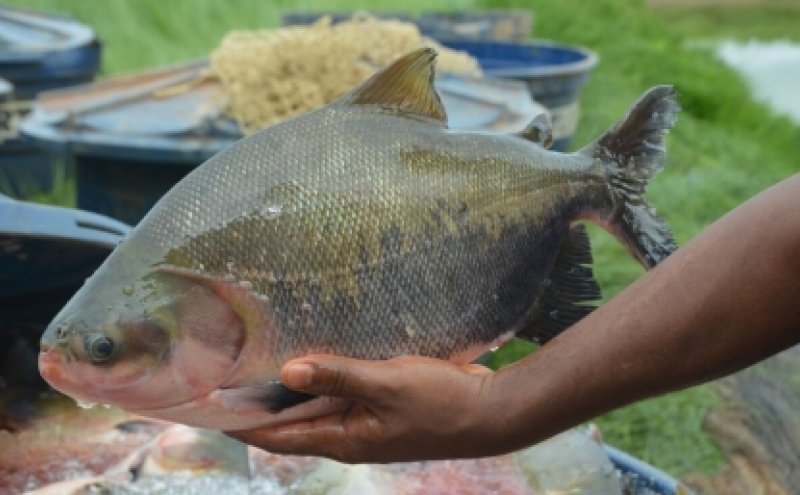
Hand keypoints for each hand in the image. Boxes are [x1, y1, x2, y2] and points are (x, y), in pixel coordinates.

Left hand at [227, 354, 505, 462]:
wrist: (489, 413)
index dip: (239, 423)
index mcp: (342, 439)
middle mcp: (346, 436)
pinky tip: (313, 359)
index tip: (205, 404)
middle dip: (256, 405)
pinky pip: (338, 396)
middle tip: (225, 374)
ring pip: (313, 409)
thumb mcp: (386, 385)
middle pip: (289, 424)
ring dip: (287, 391)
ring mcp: (363, 424)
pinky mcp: (379, 408)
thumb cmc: (440, 404)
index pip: (275, 436)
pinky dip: (319, 381)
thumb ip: (337, 376)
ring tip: (257, 363)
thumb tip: (286, 371)